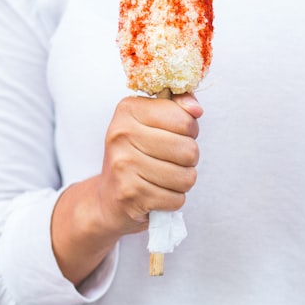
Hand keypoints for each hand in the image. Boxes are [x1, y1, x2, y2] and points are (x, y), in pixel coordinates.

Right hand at [93, 93, 202, 237]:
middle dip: (189, 158)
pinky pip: (176, 199)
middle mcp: (122, 135)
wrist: (109, 195)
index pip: (184, 120)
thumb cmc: (137, 152)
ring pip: (186, 177)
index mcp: (128, 110)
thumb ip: (179, 106)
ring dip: (183, 180)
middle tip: (173, 159)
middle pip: (188, 150)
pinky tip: (158, 192)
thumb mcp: (154, 120)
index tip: (178, 133)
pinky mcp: (130, 195)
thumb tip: (196, 109)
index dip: (191, 129)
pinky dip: (173, 199)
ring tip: (166, 176)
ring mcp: (123, 166)